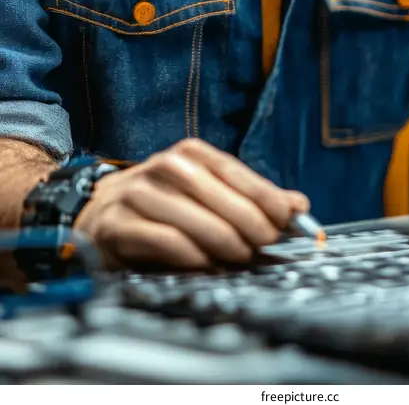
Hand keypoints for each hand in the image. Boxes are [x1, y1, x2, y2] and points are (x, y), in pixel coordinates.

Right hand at [73, 138, 308, 270]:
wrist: (97, 214)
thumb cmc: (164, 205)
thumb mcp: (207, 193)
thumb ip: (251, 198)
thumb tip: (299, 206)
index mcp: (190, 153)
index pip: (236, 172)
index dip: (265, 198)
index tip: (288, 221)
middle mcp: (164, 167)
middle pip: (218, 195)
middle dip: (249, 224)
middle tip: (266, 247)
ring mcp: (138, 193)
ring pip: (194, 219)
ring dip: (224, 243)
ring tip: (241, 259)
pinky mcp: (119, 224)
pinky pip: (164, 241)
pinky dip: (192, 257)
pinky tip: (208, 266)